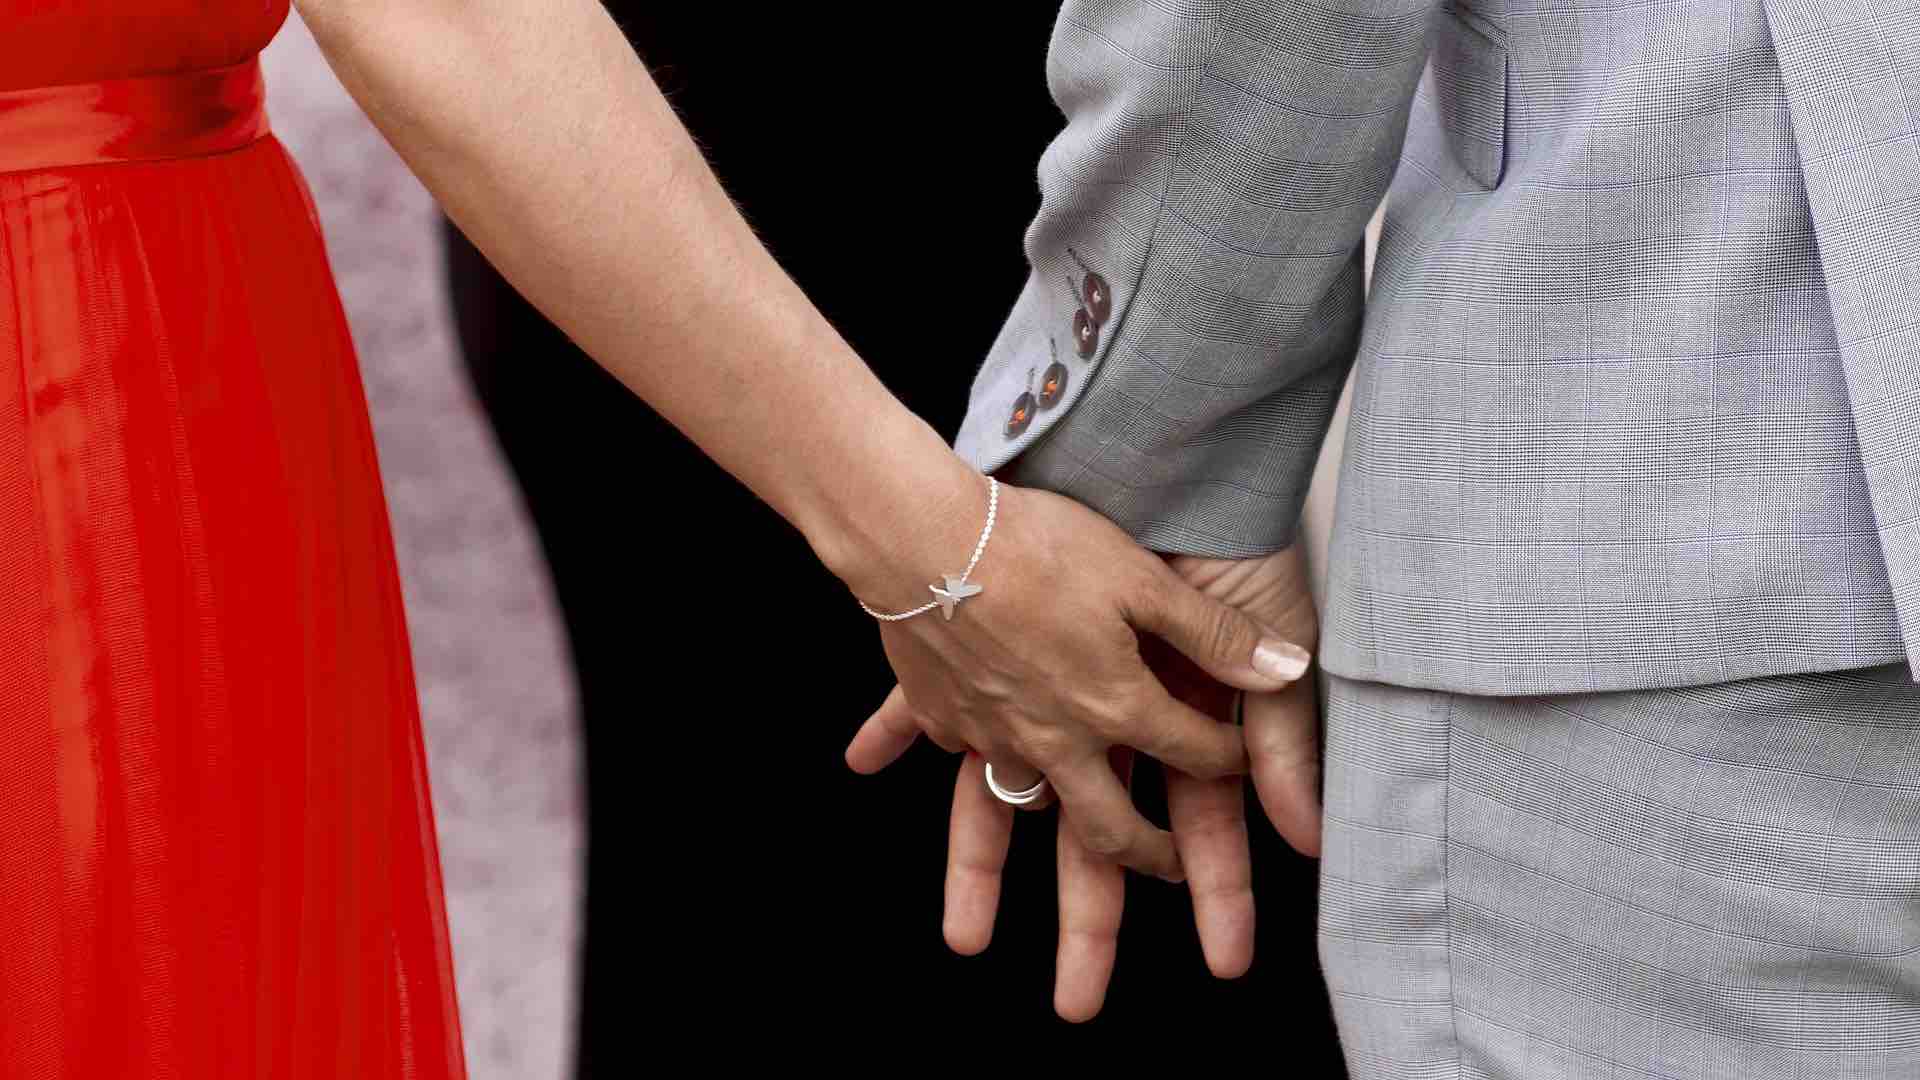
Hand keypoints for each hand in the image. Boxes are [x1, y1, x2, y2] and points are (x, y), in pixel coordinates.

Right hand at [837, 474, 1312, 880]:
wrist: (923, 540)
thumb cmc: (1036, 548)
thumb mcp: (1143, 578)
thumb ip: (1214, 632)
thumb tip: (1288, 669)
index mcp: (1117, 707)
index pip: (1194, 752)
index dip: (1229, 757)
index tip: (1241, 760)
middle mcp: (1056, 740)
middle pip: (1109, 827)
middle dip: (1146, 858)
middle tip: (1171, 873)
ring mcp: (993, 733)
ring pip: (1025, 806)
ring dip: (1050, 823)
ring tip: (1068, 825)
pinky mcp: (940, 713)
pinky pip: (950, 752)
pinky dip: (954, 757)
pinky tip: (950, 748)